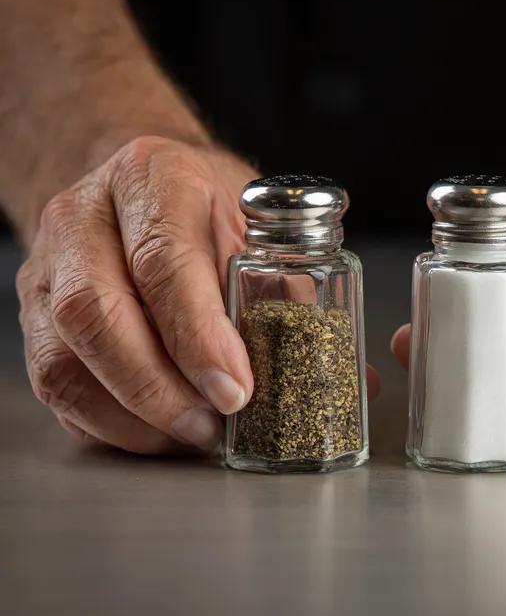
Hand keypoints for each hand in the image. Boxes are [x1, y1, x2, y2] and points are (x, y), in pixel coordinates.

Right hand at [17, 136, 380, 453]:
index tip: (236, 388)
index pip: (164, 260)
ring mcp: (49, 269)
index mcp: (152, 178)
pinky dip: (109, 422)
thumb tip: (357, 378)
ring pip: (63, 359)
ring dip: (133, 414)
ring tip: (192, 437)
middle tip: (213, 425)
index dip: (197, 335)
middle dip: (159, 387)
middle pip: (96, 314)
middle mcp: (85, 219)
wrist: (136, 187)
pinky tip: (157, 433)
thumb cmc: (205, 205)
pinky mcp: (36, 315)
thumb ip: (294, 293)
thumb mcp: (254, 224)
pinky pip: (54, 384)